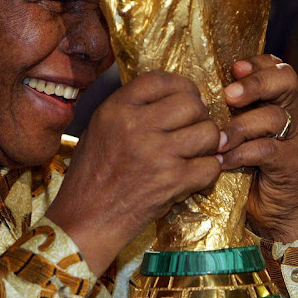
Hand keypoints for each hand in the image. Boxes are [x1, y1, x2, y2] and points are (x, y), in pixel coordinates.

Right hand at [47, 71, 222, 274]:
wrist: (87, 218)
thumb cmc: (91, 173)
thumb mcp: (98, 128)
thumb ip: (130, 108)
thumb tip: (171, 97)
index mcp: (116, 108)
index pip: (160, 80)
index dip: (180, 86)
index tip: (184, 97)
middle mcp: (137, 125)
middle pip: (192, 103)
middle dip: (198, 115)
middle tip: (192, 128)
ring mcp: (158, 153)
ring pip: (208, 132)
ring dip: (208, 142)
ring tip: (196, 151)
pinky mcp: (173, 181)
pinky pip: (211, 166)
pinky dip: (208, 171)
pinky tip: (195, 174)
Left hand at [219, 55, 297, 241]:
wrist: (270, 207)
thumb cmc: (240, 161)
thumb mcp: (228, 129)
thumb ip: (217, 109)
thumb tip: (179, 92)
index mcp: (271, 98)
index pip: (274, 65)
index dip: (256, 62)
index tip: (232, 68)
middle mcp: (286, 112)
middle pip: (286, 79)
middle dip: (256, 82)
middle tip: (230, 95)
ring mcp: (291, 137)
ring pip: (274, 116)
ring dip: (241, 125)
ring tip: (218, 138)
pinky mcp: (289, 163)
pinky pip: (268, 150)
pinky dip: (242, 153)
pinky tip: (222, 161)